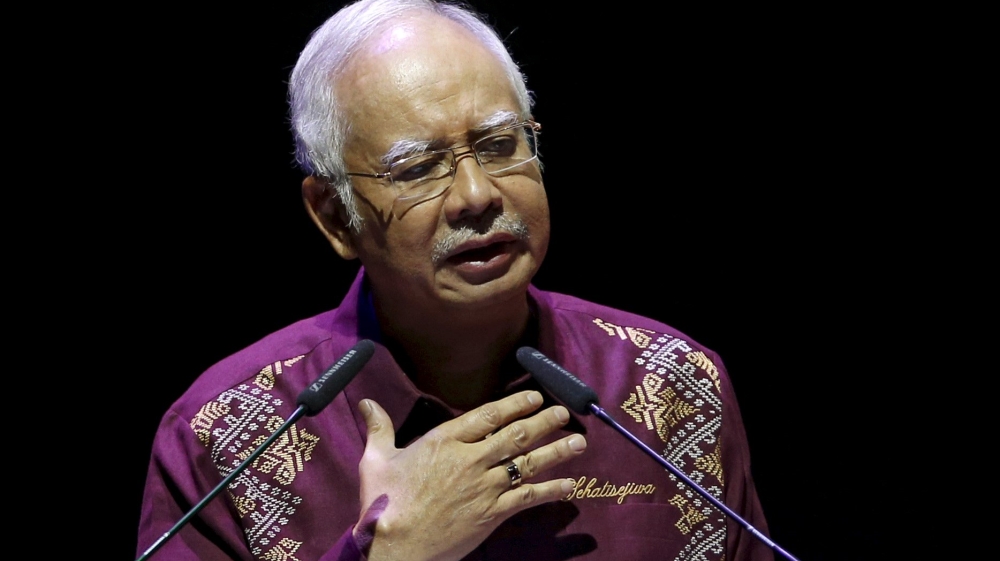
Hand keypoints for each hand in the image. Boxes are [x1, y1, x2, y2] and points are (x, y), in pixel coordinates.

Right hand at [353, 390, 586, 560]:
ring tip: (579, 442)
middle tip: (564, 413)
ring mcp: (484, 487)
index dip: (514, 405)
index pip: (488, 416)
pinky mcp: (492, 514)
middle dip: (543, 422)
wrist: (395, 545)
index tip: (535, 397)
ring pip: (527, 464)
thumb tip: (366, 402)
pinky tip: (569, 485)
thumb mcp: (376, 460)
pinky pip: (528, 499)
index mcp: (444, 442)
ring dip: (556, 452)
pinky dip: (551, 491)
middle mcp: (470, 460)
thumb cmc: (383, 503)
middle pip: (515, 435)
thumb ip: (378, 428)